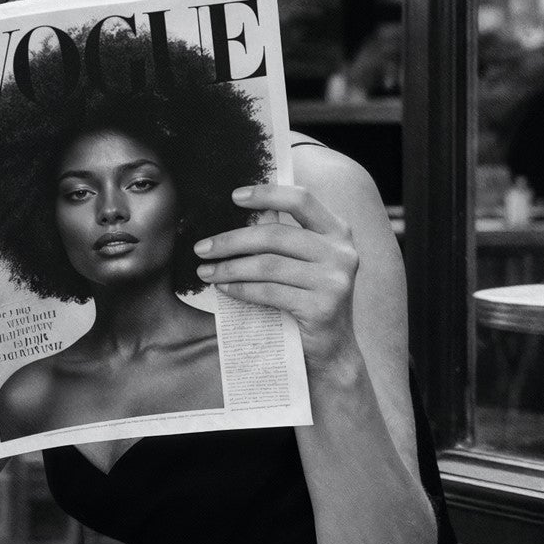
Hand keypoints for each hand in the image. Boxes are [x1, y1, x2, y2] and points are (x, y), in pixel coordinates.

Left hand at [194, 183, 357, 366]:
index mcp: (338, 232)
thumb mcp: (307, 263)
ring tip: (206, 272)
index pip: (302, 200)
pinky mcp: (321, 307)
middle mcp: (341, 253)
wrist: (332, 349)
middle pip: (276, 235)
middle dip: (232, 240)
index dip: (267, 194)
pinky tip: (224, 289)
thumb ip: (286, 240)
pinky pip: (270, 292)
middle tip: (202, 248)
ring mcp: (334, 281)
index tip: (234, 197)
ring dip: (230, 268)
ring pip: (268, 265)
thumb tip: (239, 218)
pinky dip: (241, 290)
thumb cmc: (310, 300)